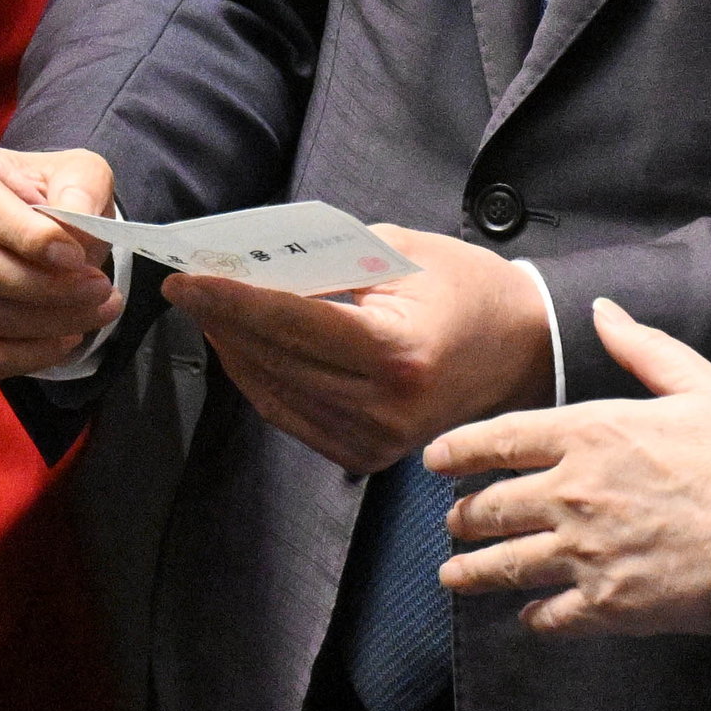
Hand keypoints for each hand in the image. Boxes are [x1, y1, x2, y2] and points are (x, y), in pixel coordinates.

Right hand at [0, 138, 125, 380]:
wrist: (15, 230)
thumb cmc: (41, 196)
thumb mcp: (72, 171)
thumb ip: (81, 185)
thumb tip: (75, 218)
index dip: (32, 239)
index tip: (80, 257)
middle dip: (48, 288)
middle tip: (100, 291)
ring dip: (48, 324)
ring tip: (94, 313)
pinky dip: (25, 356)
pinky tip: (62, 340)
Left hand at [167, 225, 552, 475]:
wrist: (524, 349)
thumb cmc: (466, 289)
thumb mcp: (400, 254)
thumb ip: (326, 263)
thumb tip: (253, 267)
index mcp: (398, 353)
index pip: (292, 324)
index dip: (232, 301)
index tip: (186, 281)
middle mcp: (385, 408)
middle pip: (276, 360)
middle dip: (224, 321)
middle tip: (189, 286)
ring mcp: (377, 441)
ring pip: (275, 393)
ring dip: (235, 350)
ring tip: (210, 310)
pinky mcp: (368, 457)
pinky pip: (293, 416)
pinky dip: (262, 381)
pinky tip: (243, 347)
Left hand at [424, 299, 710, 635]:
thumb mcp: (703, 384)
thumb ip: (644, 350)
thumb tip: (602, 312)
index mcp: (590, 432)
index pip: (499, 439)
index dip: (458, 450)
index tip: (434, 460)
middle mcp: (573, 493)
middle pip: (492, 507)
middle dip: (464, 515)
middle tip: (452, 522)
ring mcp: (585, 553)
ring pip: (506, 566)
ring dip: (474, 572)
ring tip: (453, 577)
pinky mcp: (608, 606)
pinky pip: (552, 616)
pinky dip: (534, 619)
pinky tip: (529, 619)